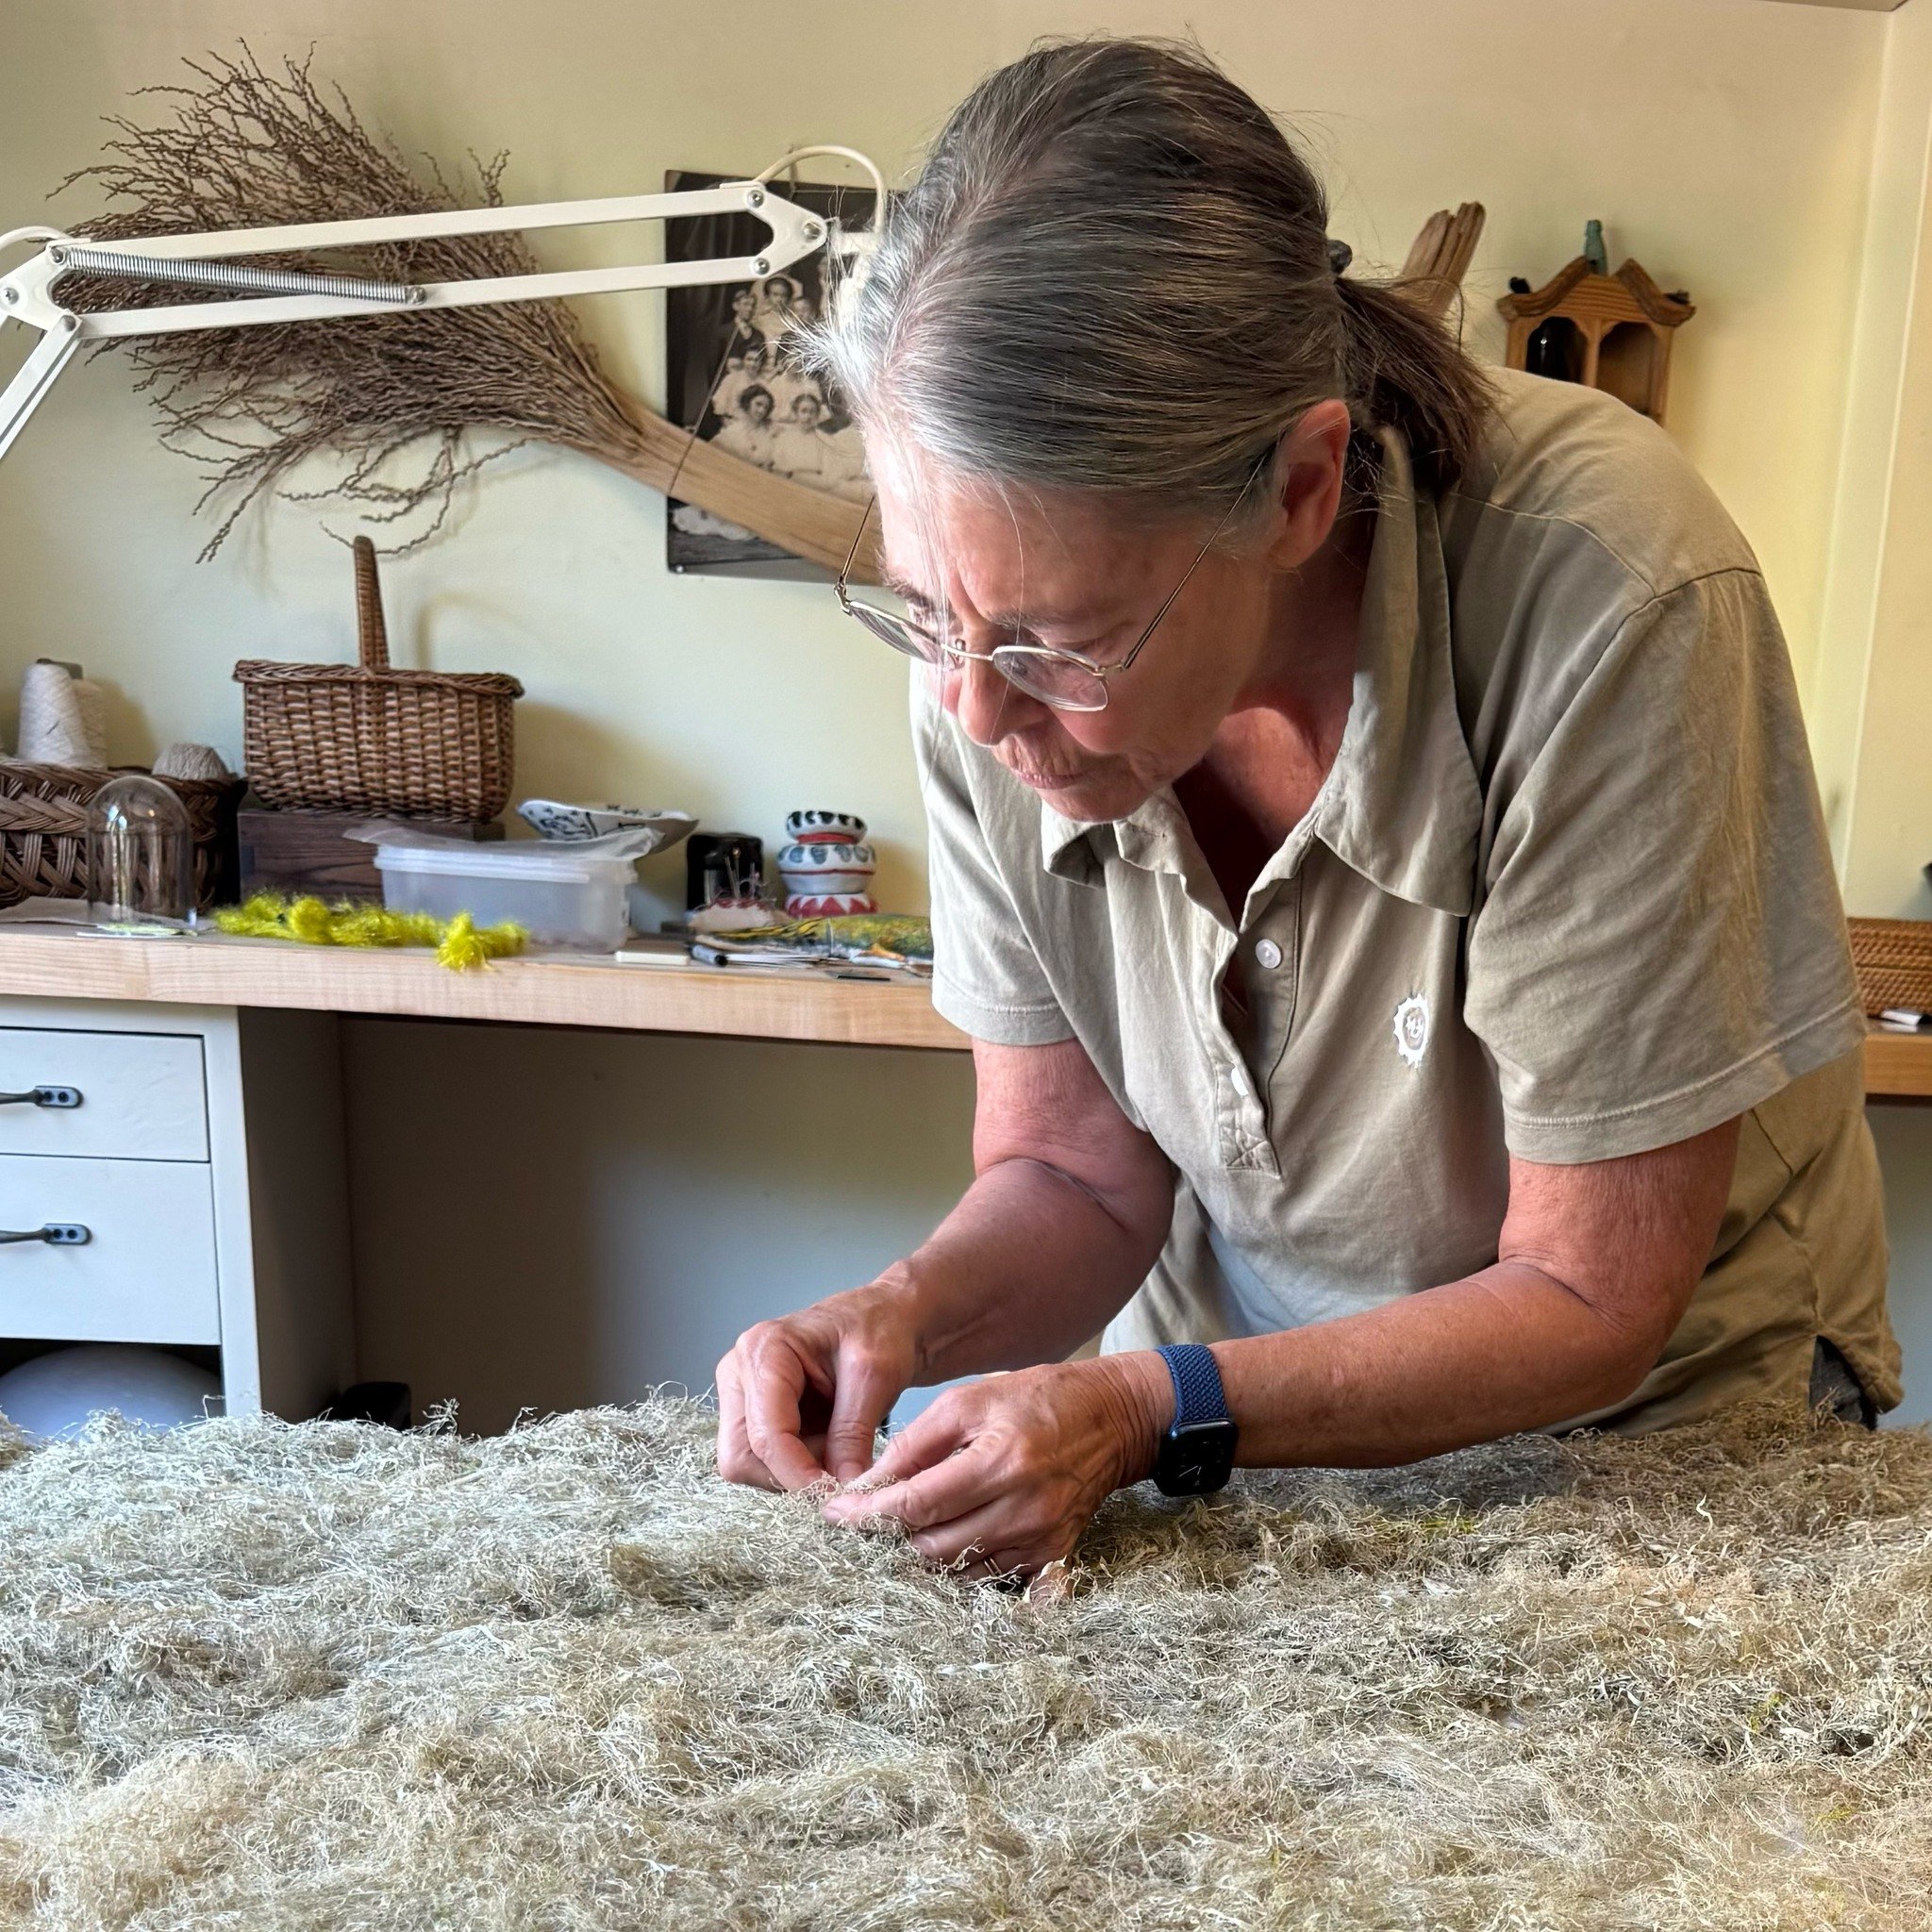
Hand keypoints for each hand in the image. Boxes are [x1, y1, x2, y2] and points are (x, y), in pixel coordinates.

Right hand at [715, 1281, 921, 1491]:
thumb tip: (842, 1488)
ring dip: (796, 1472)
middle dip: (790, 1475)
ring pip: (750, 1466)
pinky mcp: (755, 1415)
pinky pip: (764, 1462)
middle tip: (840, 1469)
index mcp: (763, 1351)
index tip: (836, 1496)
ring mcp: (744, 1396)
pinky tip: (831, 1445)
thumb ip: (853, 1432)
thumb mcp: (876, 1376)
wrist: (887, 1317)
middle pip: (741, 1457)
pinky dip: (798, 1467)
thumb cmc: (881, 1328)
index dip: (798, 1474)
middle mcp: (740, 1373)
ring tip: (840, 1447)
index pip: (765, 1435)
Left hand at [820, 1352, 1170, 1577]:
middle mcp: (1023, 1509)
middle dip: (890, 1540)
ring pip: (958, 1572)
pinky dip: (960, 1571)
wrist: (1113, 1418)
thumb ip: (917, 1442)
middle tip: (861, 1524)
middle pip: (932, 1549)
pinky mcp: (1052, 1557)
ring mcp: (1041, 1540)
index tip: (834, 1514)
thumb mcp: (971, 1399)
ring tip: (895, 1535)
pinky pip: (991, 1580)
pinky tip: (943, 1551)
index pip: (917, 1504)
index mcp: (999, 1462)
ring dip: (920, 1559)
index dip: (869, 1514)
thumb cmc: (1037, 1398)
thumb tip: (870, 1483)